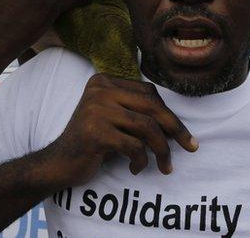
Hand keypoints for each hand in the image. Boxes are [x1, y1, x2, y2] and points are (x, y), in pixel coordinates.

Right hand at [37, 74, 196, 188]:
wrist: (59, 163)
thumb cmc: (92, 143)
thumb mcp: (113, 119)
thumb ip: (136, 112)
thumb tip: (176, 124)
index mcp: (103, 81)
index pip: (149, 93)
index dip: (168, 114)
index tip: (181, 135)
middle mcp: (99, 90)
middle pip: (152, 106)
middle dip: (175, 129)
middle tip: (190, 147)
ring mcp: (95, 109)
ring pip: (147, 127)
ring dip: (162, 150)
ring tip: (165, 166)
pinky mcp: (95, 132)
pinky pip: (134, 146)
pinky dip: (141, 161)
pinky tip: (134, 168)